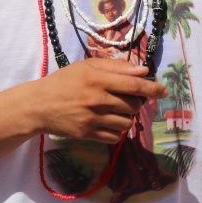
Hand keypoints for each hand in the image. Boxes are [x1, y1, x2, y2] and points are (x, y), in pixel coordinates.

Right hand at [28, 58, 166, 142]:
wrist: (37, 106)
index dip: (153, 88)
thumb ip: (116, 67)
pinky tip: (107, 122)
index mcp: (97, 79)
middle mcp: (96, 99)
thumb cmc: (64, 82)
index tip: (164, 91)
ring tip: (115, 110)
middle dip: (137, 102)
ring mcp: (92, 119)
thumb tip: (143, 71)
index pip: (134, 85)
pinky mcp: (87, 134)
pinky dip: (116, 130)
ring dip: (127, 117)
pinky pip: (115, 136)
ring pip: (126, 122)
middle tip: (127, 98)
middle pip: (133, 105)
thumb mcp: (87, 66)